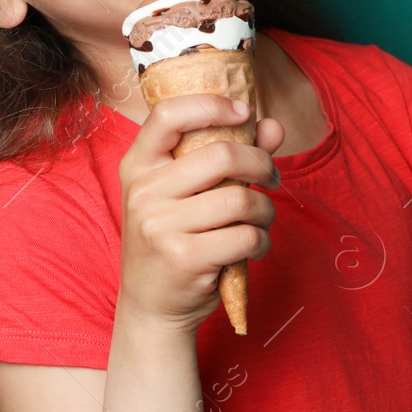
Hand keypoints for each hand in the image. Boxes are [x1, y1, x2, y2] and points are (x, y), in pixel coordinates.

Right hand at [117, 94, 284, 334]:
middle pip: (221, 155)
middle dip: (260, 164)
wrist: (151, 306)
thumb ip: (227, 156)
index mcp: (137, 166)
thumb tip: (273, 126)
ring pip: (240, 199)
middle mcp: (143, 192)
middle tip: (270, 178)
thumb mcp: (187, 194)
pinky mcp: (184, 258)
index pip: (167, 115)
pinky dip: (261, 241)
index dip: (211, 105)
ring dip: (265, 211)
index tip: (243, 113)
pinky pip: (245, 236)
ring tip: (261, 220)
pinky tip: (254, 247)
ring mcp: (160, 226)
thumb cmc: (174, 240)